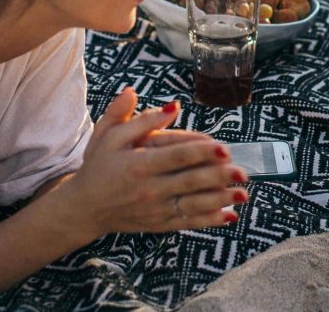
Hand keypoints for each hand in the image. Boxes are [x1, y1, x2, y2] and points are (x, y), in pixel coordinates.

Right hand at [64, 89, 246, 238]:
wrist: (85, 207)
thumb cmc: (100, 165)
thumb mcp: (109, 135)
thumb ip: (136, 117)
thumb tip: (171, 105)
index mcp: (138, 165)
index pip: (175, 156)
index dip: (200, 152)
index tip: (223, 148)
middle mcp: (148, 189)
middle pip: (189, 182)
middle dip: (218, 177)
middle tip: (242, 171)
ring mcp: (155, 209)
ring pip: (192, 205)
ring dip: (220, 200)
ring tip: (243, 194)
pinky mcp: (158, 223)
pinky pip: (187, 222)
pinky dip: (209, 220)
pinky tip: (230, 215)